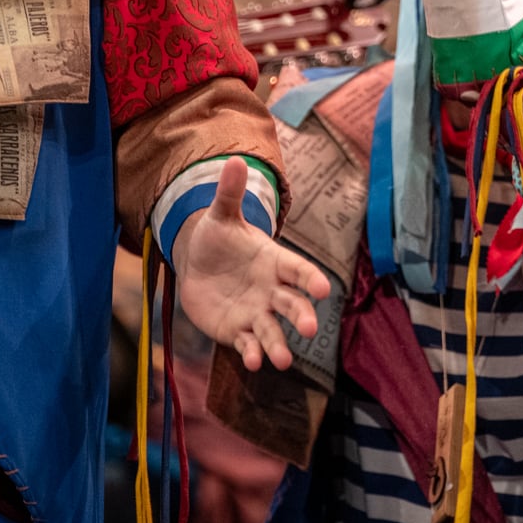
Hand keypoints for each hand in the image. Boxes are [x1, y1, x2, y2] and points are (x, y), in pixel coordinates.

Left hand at [172, 158, 332, 372]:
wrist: (199, 265)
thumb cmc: (218, 239)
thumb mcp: (221, 215)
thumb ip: (230, 194)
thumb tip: (235, 160)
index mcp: (274, 261)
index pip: (298, 269)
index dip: (310, 279)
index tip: (323, 290)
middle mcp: (271, 290)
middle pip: (291, 304)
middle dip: (301, 316)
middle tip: (309, 328)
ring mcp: (256, 312)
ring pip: (272, 331)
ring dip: (278, 346)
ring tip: (281, 360)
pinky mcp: (237, 331)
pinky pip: (247, 344)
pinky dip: (252, 354)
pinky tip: (253, 362)